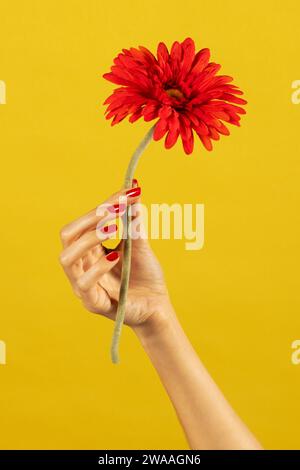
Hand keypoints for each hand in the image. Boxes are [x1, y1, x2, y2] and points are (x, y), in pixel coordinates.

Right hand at [59, 183, 171, 327]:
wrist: (157, 306)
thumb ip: (134, 222)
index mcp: (89, 250)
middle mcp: (81, 265)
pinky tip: (115, 256)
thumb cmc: (144, 275)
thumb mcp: (139, 244)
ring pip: (68, 257)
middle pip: (68, 235)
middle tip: (116, 209)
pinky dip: (98, 266)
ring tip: (114, 228)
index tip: (127, 193)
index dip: (104, 205)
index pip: (84, 222)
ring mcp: (83, 285)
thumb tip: (134, 191)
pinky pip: (84, 283)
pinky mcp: (92, 303)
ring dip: (89, 238)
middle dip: (91, 217)